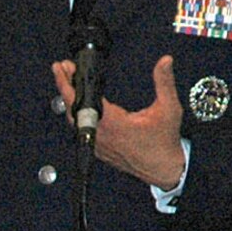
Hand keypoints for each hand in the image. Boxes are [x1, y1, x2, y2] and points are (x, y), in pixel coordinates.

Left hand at [51, 54, 187, 189]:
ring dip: (70, 100)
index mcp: (114, 124)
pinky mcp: (99, 150)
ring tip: (68, 83)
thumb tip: (164, 62)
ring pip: (74, 121)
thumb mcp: (169, 108)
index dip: (70, 83)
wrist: (164, 168)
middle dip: (65, 86)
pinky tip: (77, 105)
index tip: (64, 68)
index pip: (84, 99)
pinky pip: (81, 130)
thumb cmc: (164, 143)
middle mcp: (102, 135)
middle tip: (63, 69)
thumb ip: (164, 82)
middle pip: (73, 108)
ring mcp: (98, 144)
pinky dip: (76, 114)